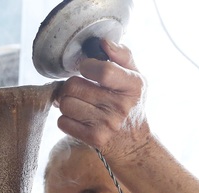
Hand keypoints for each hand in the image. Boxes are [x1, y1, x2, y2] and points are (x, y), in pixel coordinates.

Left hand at [56, 41, 152, 165]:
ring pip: (65, 104)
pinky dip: (66, 119)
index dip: (87, 66)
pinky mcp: (94, 139)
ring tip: (78, 103)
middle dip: (71, 85)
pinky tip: (78, 118)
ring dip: (66, 103)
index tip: (87, 69)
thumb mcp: (135, 78)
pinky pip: (63, 122)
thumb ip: (122, 55)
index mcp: (132, 86)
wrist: (134, 143)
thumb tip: (103, 42)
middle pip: (73, 86)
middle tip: (78, 89)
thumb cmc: (131, 105)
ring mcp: (107, 124)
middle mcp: (121, 106)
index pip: (103, 70)